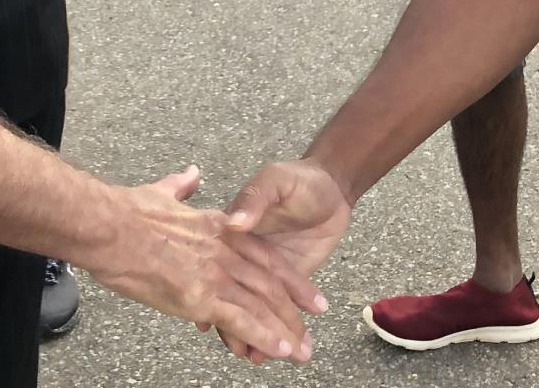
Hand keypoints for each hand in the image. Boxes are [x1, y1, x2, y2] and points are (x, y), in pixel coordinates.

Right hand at [82, 166, 329, 363]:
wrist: (107, 224)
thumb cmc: (126, 211)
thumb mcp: (160, 191)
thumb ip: (180, 186)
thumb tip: (190, 176)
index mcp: (219, 226)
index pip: (266, 257)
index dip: (291, 279)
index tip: (310, 297)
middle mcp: (224, 250)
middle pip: (270, 284)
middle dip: (294, 312)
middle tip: (310, 334)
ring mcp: (214, 273)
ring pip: (261, 305)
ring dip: (284, 331)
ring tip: (301, 352)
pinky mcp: (200, 295)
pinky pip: (240, 319)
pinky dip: (262, 336)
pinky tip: (277, 351)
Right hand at [214, 159, 353, 363]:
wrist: (334, 187)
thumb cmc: (301, 180)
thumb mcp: (275, 180)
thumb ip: (256, 198)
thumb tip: (235, 222)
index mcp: (235, 231)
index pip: (221, 268)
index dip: (211, 292)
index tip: (204, 318)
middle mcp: (245, 255)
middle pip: (238, 295)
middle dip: (236, 325)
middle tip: (241, 350)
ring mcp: (264, 270)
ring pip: (252, 307)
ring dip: (252, 334)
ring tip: (254, 358)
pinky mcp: (286, 280)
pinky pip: (274, 308)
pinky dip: (269, 330)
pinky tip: (264, 350)